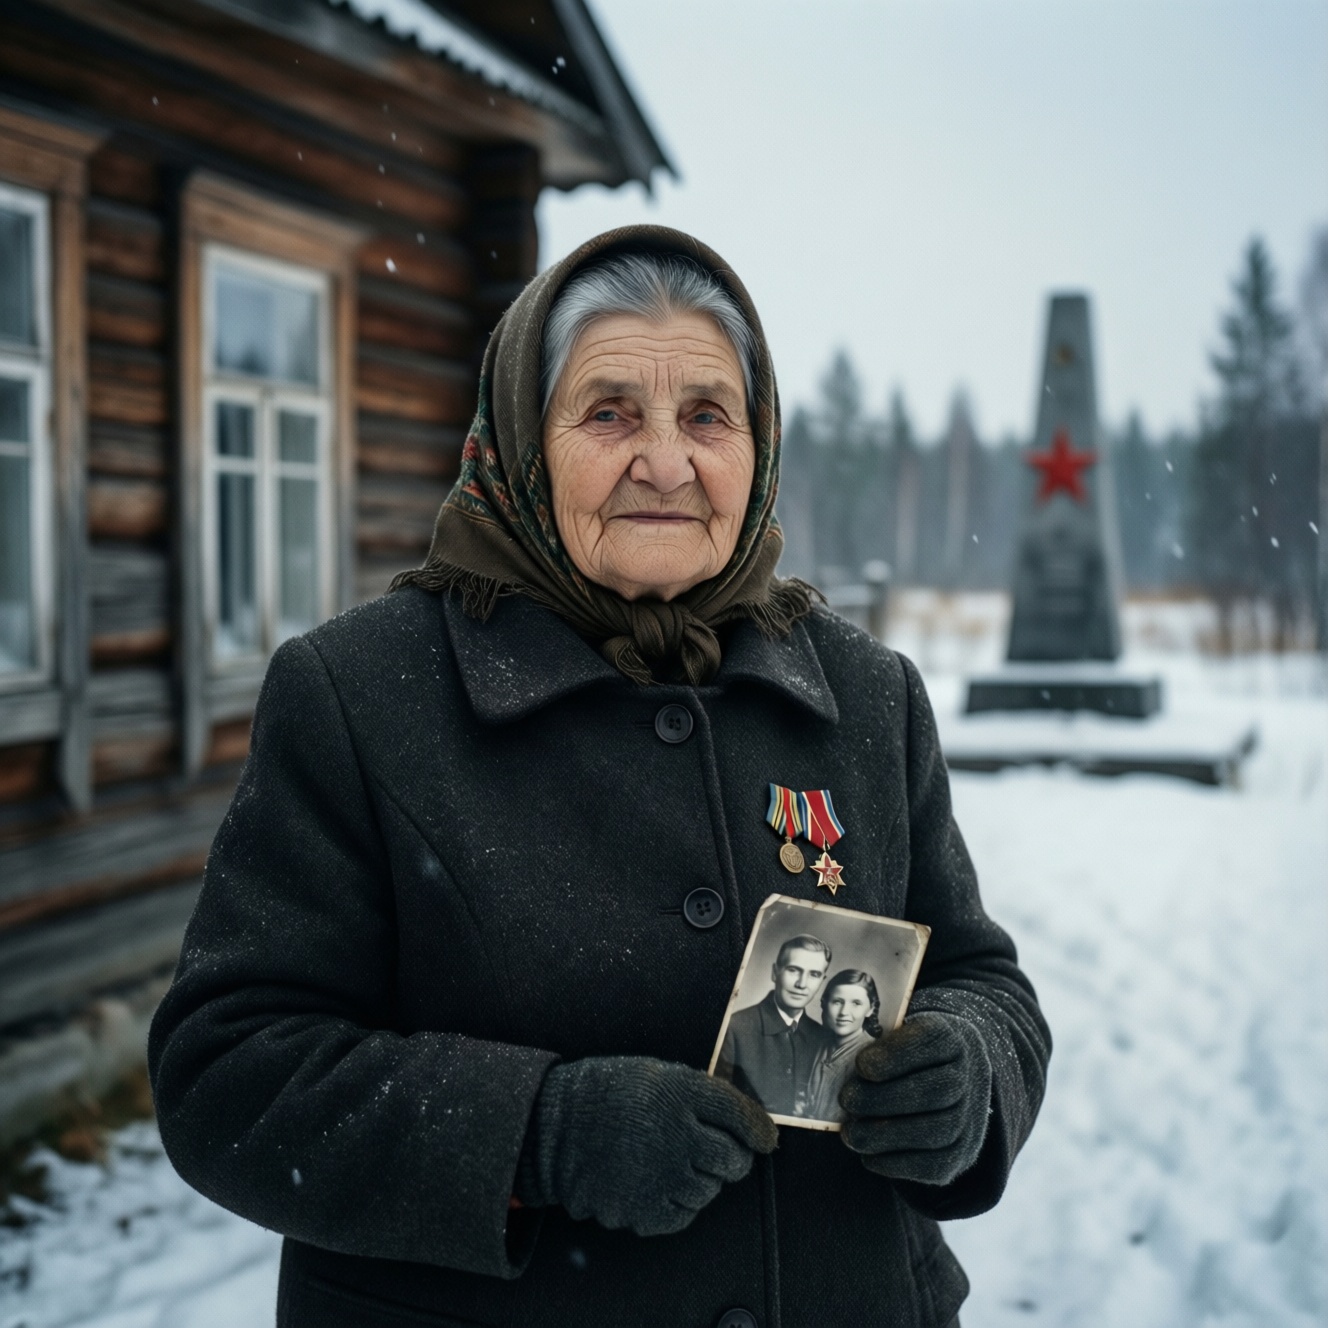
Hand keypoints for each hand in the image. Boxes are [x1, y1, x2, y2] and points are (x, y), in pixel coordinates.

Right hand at [516, 1056, 777, 1235]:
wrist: (553, 1128)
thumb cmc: (607, 1094)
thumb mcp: (655, 1074)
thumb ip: (697, 1093)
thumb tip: (742, 1120)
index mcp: (679, 1092)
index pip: (739, 1114)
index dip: (759, 1129)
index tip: (766, 1139)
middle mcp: (676, 1133)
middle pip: (733, 1161)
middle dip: (733, 1158)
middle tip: (717, 1153)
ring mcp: (660, 1175)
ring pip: (709, 1191)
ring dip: (702, 1181)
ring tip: (675, 1165)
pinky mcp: (643, 1209)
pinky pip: (682, 1216)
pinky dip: (678, 1204)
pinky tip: (658, 1185)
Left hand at [838, 1012, 991, 1186]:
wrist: (949, 1079)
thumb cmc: (906, 1054)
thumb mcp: (895, 1033)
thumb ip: (874, 1041)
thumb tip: (837, 1064)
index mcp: (951, 1038)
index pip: (932, 1041)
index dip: (896, 1056)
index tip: (861, 1066)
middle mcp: (968, 1077)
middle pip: (934, 1092)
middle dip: (884, 1100)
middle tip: (847, 1101)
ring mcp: (969, 1117)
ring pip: (937, 1132)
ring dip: (887, 1136)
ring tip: (851, 1135)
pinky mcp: (961, 1153)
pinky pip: (935, 1165)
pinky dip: (898, 1164)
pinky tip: (869, 1157)